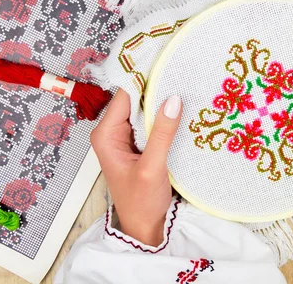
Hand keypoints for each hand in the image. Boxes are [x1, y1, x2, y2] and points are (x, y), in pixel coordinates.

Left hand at [91, 89, 181, 245]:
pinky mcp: (140, 142)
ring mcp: (126, 136)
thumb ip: (162, 134)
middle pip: (134, 99)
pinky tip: (182, 108)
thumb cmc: (141, 202)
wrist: (144, 226)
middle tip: (182, 74)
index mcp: (106, 135)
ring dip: (162, 102)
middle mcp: (112, 132)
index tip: (166, 65)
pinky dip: (165, 115)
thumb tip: (173, 99)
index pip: (125, 95)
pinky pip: (151, 121)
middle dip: (156, 88)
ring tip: (186, 87)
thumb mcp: (152, 167)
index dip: (145, 79)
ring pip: (144, 109)